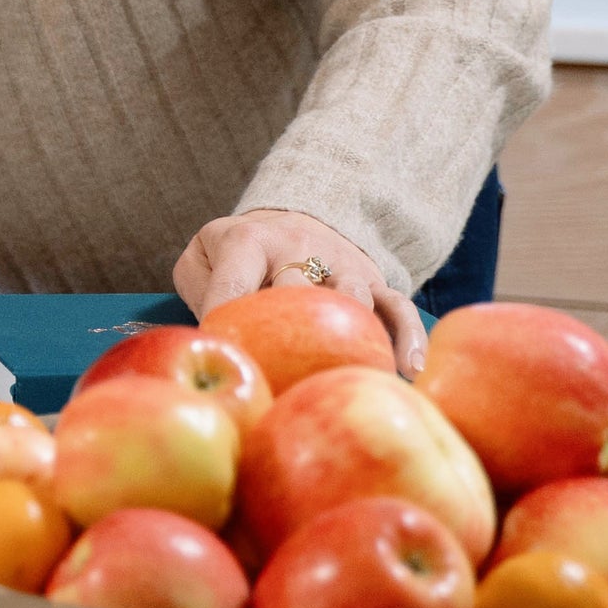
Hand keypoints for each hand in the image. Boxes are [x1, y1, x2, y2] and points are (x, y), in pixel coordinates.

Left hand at [174, 209, 426, 375]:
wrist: (293, 219)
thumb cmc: (240, 254)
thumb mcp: (203, 254)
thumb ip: (199, 287)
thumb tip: (211, 337)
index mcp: (248, 242)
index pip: (233, 286)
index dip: (226, 324)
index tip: (226, 363)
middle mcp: (298, 248)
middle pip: (297, 295)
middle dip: (289, 340)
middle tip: (283, 388)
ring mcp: (341, 264)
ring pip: (352, 300)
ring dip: (354, 342)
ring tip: (354, 384)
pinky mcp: (374, 279)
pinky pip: (397, 307)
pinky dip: (407, 338)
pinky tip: (408, 371)